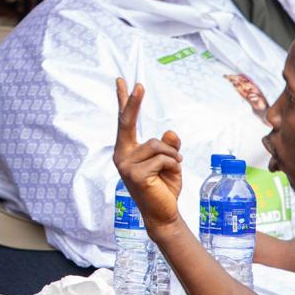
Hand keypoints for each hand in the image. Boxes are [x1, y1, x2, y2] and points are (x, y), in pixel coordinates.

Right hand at [113, 79, 183, 234]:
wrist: (164, 213)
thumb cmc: (164, 187)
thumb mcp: (169, 161)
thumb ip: (168, 146)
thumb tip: (169, 133)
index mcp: (127, 150)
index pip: (124, 121)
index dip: (123, 100)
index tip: (121, 80)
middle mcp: (121, 155)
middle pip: (127, 122)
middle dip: (133, 102)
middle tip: (139, 85)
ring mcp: (125, 165)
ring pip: (157, 145)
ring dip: (172, 156)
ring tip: (172, 169)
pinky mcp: (135, 175)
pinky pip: (163, 159)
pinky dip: (173, 166)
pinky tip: (168, 178)